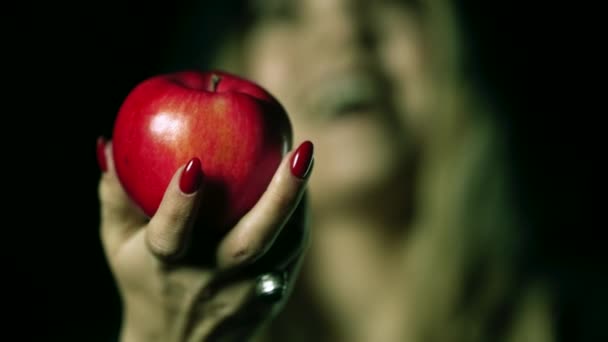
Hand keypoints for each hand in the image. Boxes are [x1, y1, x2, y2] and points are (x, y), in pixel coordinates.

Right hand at [97, 138, 312, 341]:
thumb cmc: (143, 280)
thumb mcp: (117, 244)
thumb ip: (115, 195)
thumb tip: (109, 142)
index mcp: (164, 266)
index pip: (170, 235)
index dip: (179, 204)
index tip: (193, 165)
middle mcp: (209, 282)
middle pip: (250, 242)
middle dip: (279, 195)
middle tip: (301, 151)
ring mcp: (244, 295)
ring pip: (283, 248)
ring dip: (298, 202)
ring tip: (304, 157)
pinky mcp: (269, 300)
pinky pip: (291, 255)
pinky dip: (298, 220)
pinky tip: (301, 188)